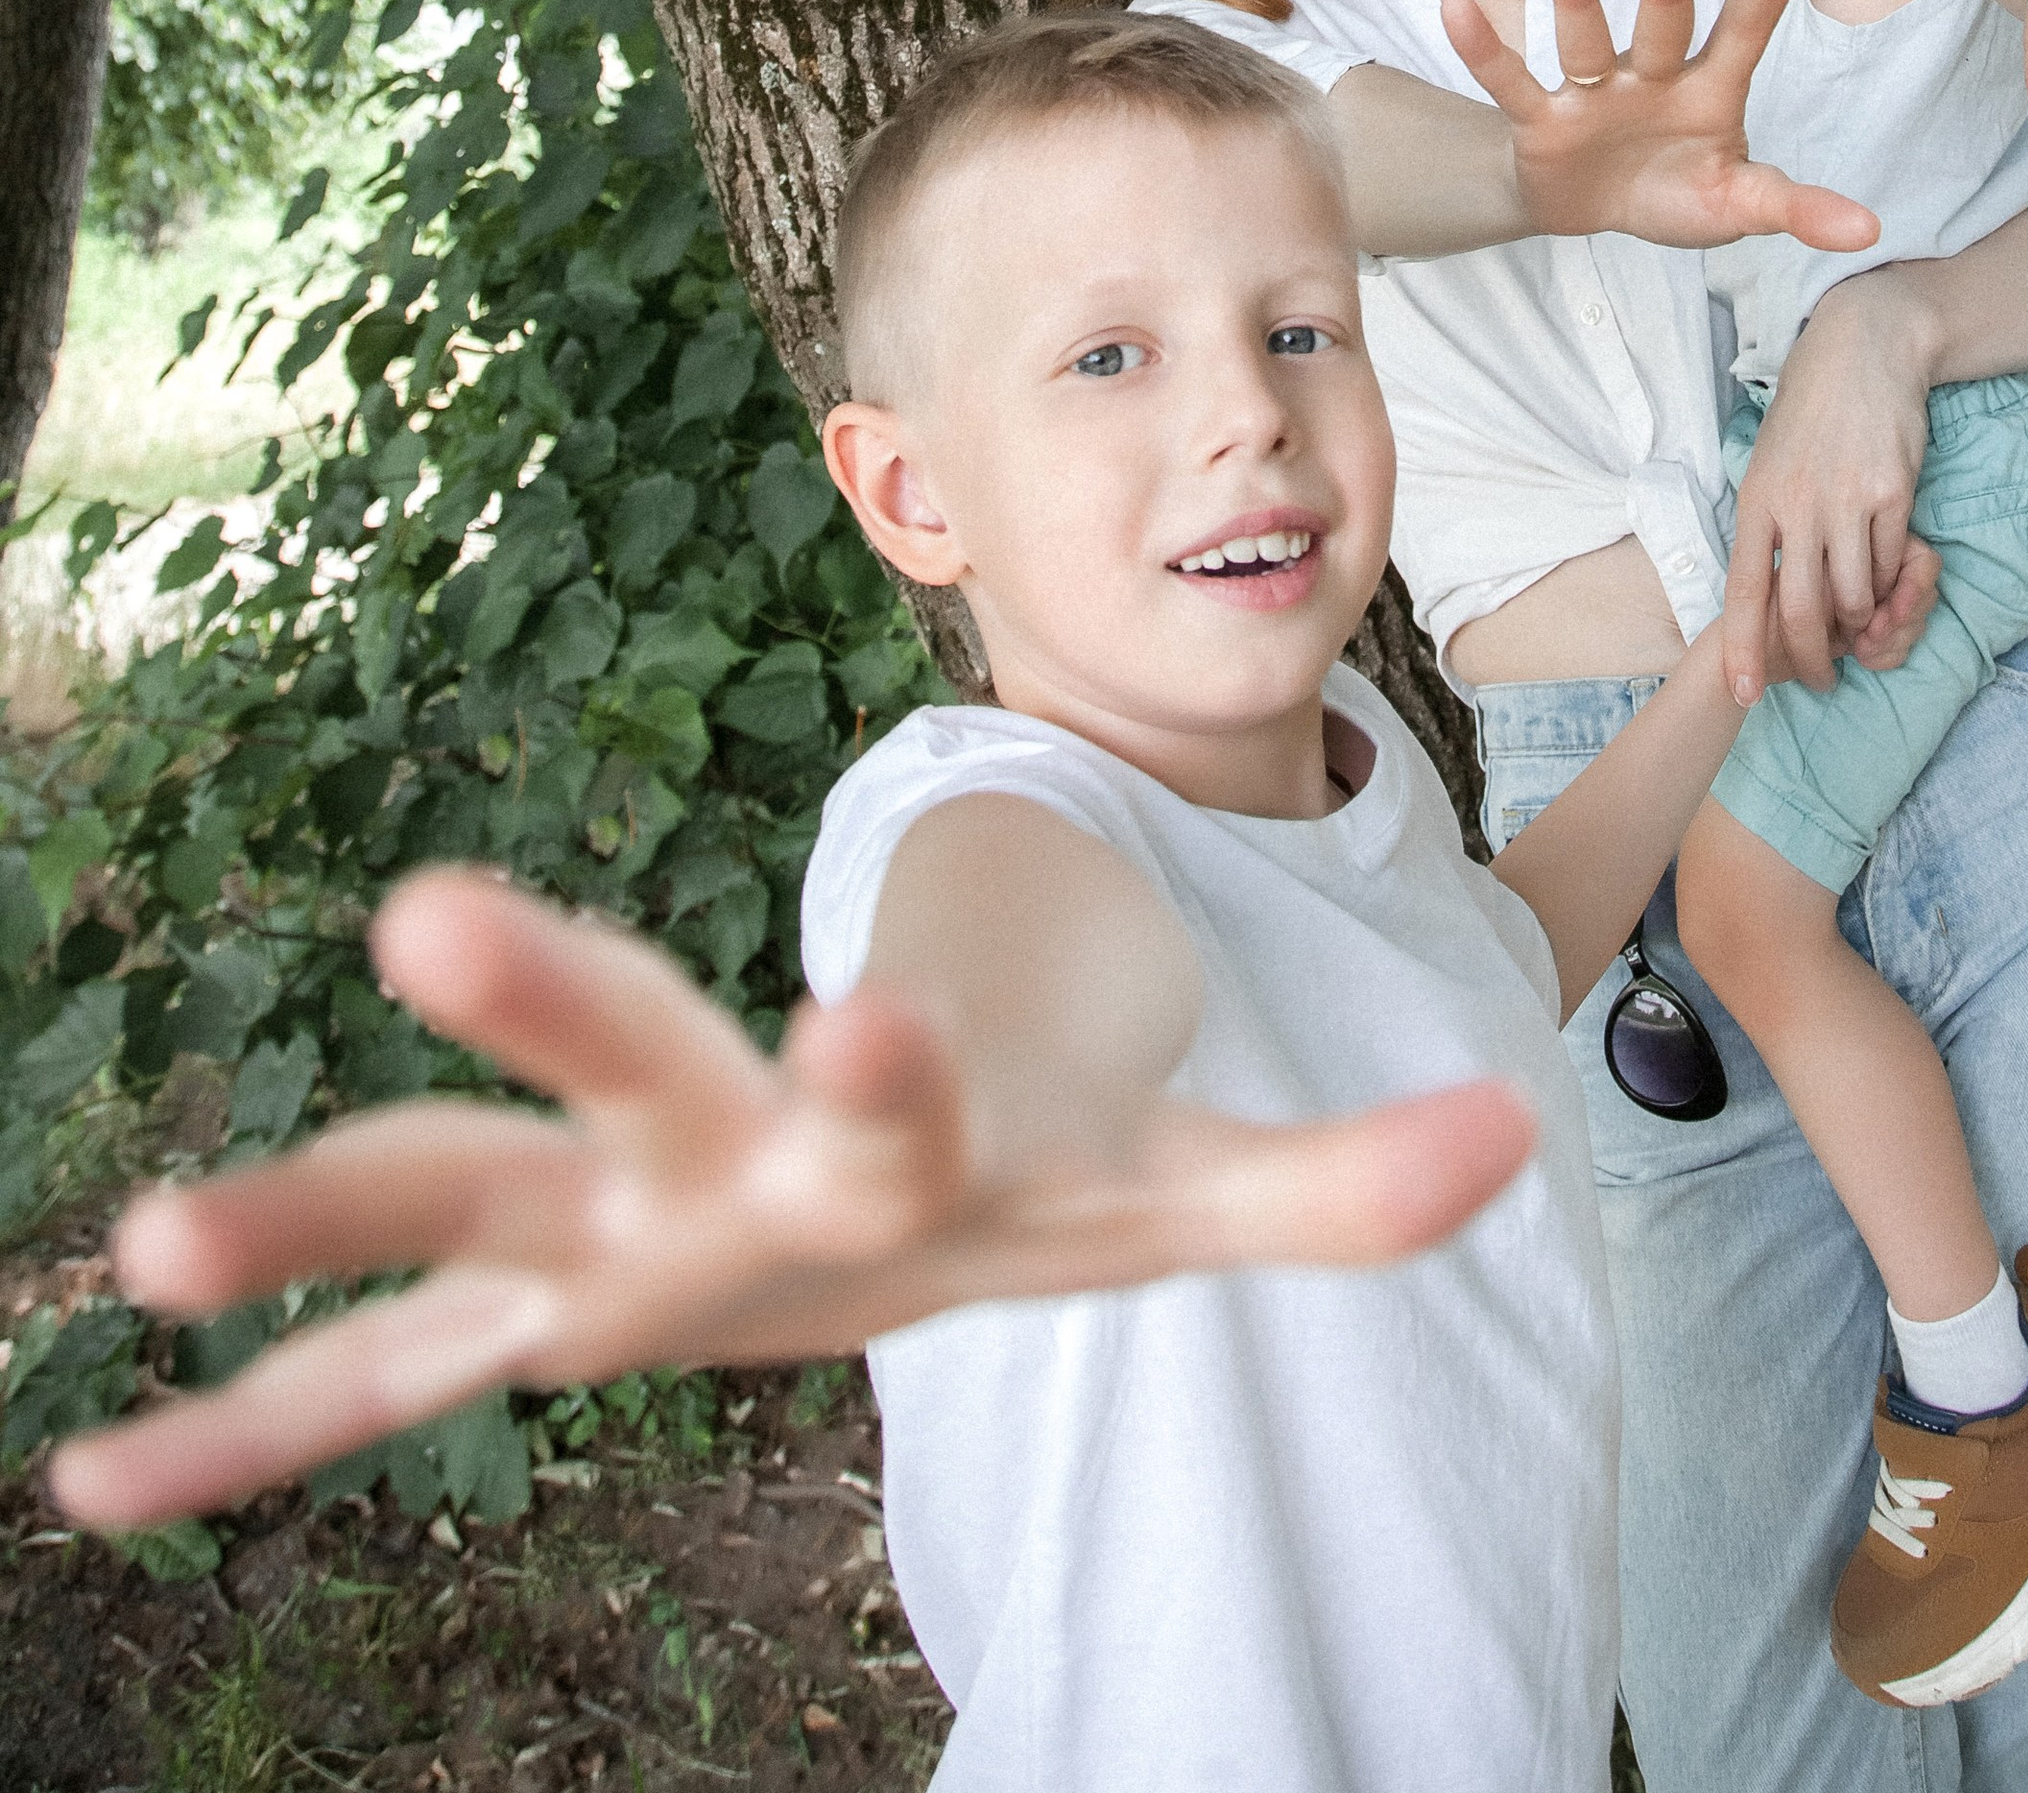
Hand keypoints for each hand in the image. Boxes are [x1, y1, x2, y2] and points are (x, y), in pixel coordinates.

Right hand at [49, 870, 1533, 1531]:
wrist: (875, 1105)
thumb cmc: (1014, 1160)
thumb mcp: (1161, 1196)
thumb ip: (1322, 1185)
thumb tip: (1512, 1142)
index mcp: (879, 1125)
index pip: (894, 1090)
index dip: (896, 1062)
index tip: (871, 1014)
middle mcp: (717, 1149)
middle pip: (631, 1064)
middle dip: (549, 997)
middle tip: (429, 906)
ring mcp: (604, 1231)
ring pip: (451, 1205)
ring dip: (307, 1219)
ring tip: (146, 1245)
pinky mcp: (535, 1316)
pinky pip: (378, 1385)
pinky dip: (248, 1433)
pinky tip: (97, 1494)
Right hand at [1441, 0, 1878, 255]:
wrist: (1592, 208)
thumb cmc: (1676, 191)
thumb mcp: (1737, 205)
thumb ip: (1794, 208)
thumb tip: (1870, 228)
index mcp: (1711, 90)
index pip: (1744, 32)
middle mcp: (1654, 76)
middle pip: (1663, 28)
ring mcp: (1595, 92)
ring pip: (1586, 40)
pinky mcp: (1543, 119)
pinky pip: (1513, 82)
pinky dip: (1485, 48)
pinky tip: (1456, 3)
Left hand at [1721, 275, 1939, 705]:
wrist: (1864, 349)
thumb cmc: (1812, 412)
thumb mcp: (1768, 463)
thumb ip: (1767, 523)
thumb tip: (1764, 588)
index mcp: (1755, 501)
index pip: (1743, 591)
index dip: (1744, 649)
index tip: (1745, 695)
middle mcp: (1796, 505)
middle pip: (1801, 609)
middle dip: (1811, 658)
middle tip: (1823, 678)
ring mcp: (1846, 499)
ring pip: (1854, 594)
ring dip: (1859, 622)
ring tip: (1860, 626)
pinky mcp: (1893, 492)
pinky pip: (1892, 562)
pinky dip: (1891, 582)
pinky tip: (1889, 577)